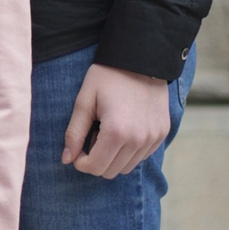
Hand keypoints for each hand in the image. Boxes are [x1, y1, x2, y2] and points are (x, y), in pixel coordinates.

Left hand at [61, 62, 171, 178]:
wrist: (141, 58)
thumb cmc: (108, 76)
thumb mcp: (85, 100)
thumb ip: (74, 132)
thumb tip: (66, 159)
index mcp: (117, 132)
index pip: (95, 167)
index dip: (80, 162)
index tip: (76, 148)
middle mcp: (139, 140)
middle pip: (110, 171)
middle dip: (95, 159)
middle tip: (92, 135)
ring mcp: (153, 138)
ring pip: (126, 167)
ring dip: (112, 157)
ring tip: (108, 131)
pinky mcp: (162, 134)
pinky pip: (141, 156)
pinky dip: (129, 151)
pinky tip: (123, 130)